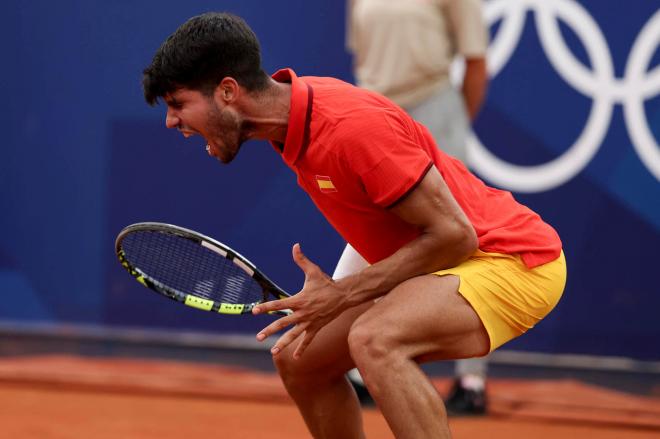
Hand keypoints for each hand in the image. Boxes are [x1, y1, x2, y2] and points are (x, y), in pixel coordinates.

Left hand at [252, 243, 348, 358]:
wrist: (344, 295)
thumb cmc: (327, 283)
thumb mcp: (313, 271)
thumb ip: (301, 260)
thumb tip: (295, 245)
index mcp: (299, 300)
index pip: (279, 304)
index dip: (265, 307)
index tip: (254, 311)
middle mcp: (303, 313)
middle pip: (283, 323)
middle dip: (269, 330)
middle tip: (258, 337)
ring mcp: (309, 322)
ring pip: (294, 335)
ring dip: (283, 343)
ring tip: (273, 351)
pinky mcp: (316, 327)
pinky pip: (308, 340)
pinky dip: (302, 348)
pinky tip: (296, 357)